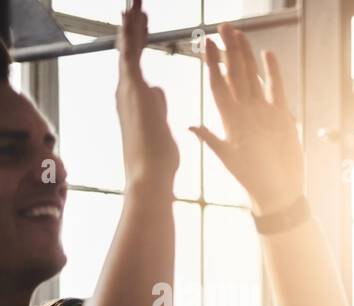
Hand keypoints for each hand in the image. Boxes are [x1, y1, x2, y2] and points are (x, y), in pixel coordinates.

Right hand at [116, 0, 179, 192]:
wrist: (149, 174)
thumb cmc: (159, 159)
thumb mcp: (161, 125)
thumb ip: (157, 105)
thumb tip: (158, 90)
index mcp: (135, 98)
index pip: (135, 62)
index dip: (138, 41)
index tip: (142, 23)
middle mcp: (126, 90)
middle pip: (128, 50)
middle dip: (132, 26)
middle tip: (135, 3)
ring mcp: (127, 88)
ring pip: (128, 47)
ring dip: (132, 24)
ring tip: (135, 2)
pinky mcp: (133, 88)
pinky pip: (131, 53)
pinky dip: (132, 33)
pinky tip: (134, 14)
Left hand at [192, 24, 303, 215]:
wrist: (279, 193)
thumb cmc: (253, 180)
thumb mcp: (230, 160)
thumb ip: (213, 141)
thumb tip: (191, 126)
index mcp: (231, 119)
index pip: (219, 84)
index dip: (213, 63)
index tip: (206, 42)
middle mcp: (245, 112)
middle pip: (236, 74)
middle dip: (229, 51)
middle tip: (224, 26)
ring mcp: (264, 113)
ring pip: (253, 78)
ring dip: (247, 56)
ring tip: (240, 33)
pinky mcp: (282, 118)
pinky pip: (276, 90)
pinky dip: (273, 73)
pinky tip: (267, 54)